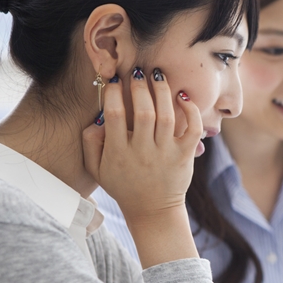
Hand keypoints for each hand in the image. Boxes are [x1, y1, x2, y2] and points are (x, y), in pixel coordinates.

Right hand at [82, 69, 201, 267]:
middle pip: (143, 112)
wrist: (153, 211)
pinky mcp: (185, 156)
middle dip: (140, 87)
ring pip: (166, 116)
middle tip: (137, 71)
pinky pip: (191, 129)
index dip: (114, 93)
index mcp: (118, 152)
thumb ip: (91, 143)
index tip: (114, 79)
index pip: (115, 115)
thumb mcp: (97, 169)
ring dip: (162, 92)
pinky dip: (190, 111)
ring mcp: (166, 154)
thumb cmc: (123, 185)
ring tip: (158, 75)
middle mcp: (143, 152)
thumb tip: (97, 117)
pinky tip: (182, 97)